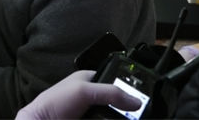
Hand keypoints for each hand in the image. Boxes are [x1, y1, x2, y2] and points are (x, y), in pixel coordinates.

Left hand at [15, 70, 141, 119]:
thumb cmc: (56, 102)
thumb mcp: (84, 91)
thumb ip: (111, 93)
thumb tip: (136, 101)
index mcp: (89, 81)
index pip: (115, 81)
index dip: (127, 89)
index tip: (142, 99)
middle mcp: (92, 97)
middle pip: (116, 104)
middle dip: (125, 110)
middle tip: (138, 115)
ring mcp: (91, 113)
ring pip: (112, 116)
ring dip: (120, 117)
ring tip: (132, 119)